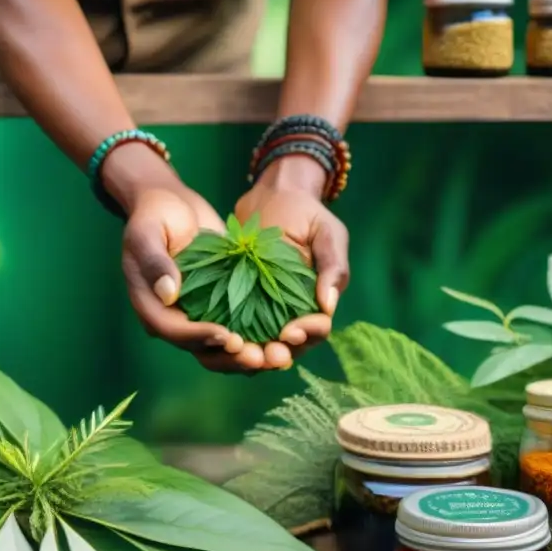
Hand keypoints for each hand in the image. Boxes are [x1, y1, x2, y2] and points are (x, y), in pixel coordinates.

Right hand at [118, 177, 266, 372]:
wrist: (171, 204)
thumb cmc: (154, 214)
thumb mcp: (147, 232)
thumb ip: (155, 262)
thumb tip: (168, 294)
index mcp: (151, 306)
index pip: (174, 331)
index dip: (200, 337)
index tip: (227, 336)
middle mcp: (174, 318)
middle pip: (200, 350)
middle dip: (230, 357)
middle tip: (260, 357)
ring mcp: (197, 314)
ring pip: (221, 348)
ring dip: (248, 355)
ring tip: (277, 356)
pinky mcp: (219, 306)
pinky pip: (237, 329)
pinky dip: (258, 338)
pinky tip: (283, 340)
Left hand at [234, 154, 349, 368]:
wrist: (272, 195)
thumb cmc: (306, 213)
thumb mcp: (328, 234)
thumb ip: (333, 267)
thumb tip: (329, 306)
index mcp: (317, 303)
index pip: (316, 330)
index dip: (306, 334)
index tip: (290, 331)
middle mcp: (291, 313)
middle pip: (287, 348)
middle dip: (277, 354)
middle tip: (265, 355)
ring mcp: (262, 311)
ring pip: (259, 346)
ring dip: (251, 355)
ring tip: (241, 352)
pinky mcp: (235, 303)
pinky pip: (232, 328)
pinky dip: (227, 339)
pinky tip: (218, 338)